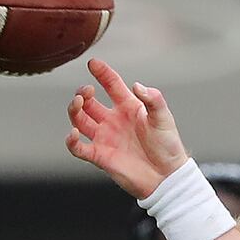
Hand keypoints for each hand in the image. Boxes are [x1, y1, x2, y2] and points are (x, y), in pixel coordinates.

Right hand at [64, 58, 190, 198]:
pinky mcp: (100, 156)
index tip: (93, 63)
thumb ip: (153, 99)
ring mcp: (105, 138)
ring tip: (78, 103)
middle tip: (87, 91)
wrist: (167, 176)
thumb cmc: (168, 146)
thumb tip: (136, 85)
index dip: (101, 73)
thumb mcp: (163, 118)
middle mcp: (113, 120)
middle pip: (89, 102)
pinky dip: (71, 141)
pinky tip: (72, 133)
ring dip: (74, 110)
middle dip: (83, 93)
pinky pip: (78, 148)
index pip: (111, 84)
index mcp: (128, 107)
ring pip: (79, 120)